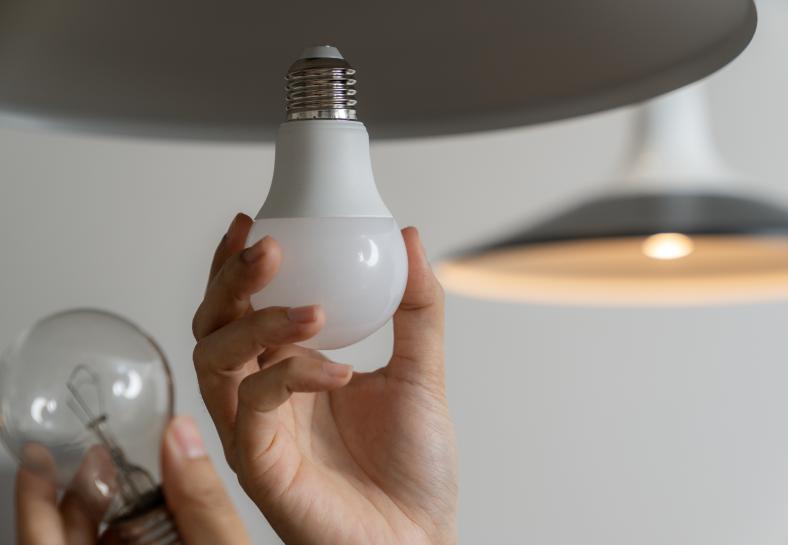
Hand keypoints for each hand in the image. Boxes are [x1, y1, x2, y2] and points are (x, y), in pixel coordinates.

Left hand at [14, 416, 251, 544]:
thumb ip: (200, 500)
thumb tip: (181, 433)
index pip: (41, 540)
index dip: (32, 496)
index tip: (34, 456)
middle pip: (63, 538)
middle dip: (82, 493)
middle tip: (99, 456)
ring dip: (108, 512)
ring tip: (131, 481)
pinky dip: (126, 532)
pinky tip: (155, 516)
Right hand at [191, 214, 457, 544]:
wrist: (420, 537)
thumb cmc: (412, 468)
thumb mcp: (421, 370)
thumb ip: (416, 308)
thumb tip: (411, 240)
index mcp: (289, 373)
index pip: (243, 308)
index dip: (236, 265)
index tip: (255, 223)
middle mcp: (263, 398)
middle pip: (213, 326)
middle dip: (232, 281)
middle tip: (269, 249)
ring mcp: (256, 432)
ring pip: (215, 361)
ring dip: (257, 322)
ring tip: (308, 309)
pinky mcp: (260, 467)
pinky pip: (254, 409)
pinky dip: (292, 376)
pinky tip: (337, 372)